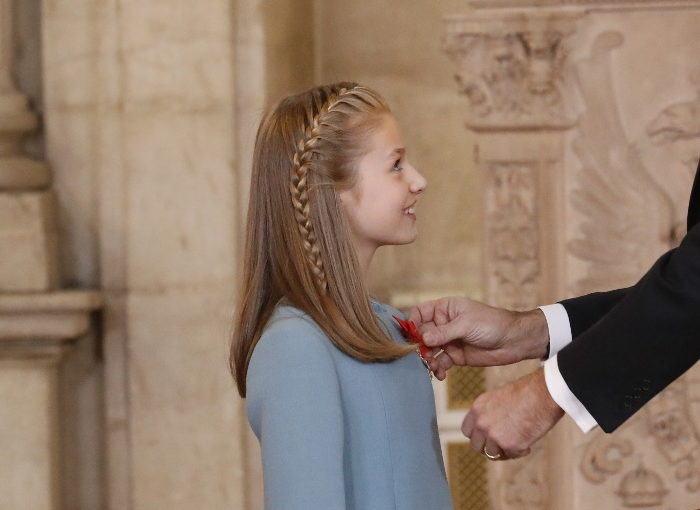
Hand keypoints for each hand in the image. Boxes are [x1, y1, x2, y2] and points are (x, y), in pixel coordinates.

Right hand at [408, 297, 548, 379]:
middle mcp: (443, 324)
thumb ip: (444, 332)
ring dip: (428, 359)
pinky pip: (440, 363)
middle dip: (419, 345)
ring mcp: (448, 340)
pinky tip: (441, 374)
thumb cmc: (492, 323)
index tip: (411, 336)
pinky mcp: (455, 356)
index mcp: (445, 309)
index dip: (412, 323)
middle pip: (421, 334)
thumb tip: (423, 339)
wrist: (514, 341)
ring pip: (429, 350)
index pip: (420, 313)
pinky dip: (438, 369)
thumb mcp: (466, 324)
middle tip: (423, 354)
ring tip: (433, 366)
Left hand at [462, 368, 563, 459]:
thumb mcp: (497, 399)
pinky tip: (528, 442)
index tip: (487, 438)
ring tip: (519, 441)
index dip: (478, 436)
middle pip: (476, 446)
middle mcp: (482, 422)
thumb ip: (488, 414)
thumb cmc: (526, 393)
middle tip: (503, 445)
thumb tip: (487, 432)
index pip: (467, 431)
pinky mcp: (509, 445)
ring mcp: (494, 435)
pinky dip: (520, 451)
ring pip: (492, 454)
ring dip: (504, 451)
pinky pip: (511, 455)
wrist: (543, 393)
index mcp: (477, 408)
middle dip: (488, 447)